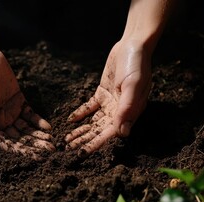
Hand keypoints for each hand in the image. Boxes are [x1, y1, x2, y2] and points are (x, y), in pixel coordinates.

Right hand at [0, 47, 54, 158]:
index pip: (5, 142)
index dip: (19, 151)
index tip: (32, 157)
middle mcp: (1, 122)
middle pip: (19, 138)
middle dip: (33, 146)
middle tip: (49, 153)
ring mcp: (11, 112)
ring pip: (27, 129)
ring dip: (39, 137)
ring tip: (52, 145)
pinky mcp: (20, 102)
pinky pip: (31, 114)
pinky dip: (39, 122)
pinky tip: (49, 128)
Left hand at [65, 40, 151, 157]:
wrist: (132, 45)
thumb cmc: (136, 65)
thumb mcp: (132, 86)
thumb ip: (127, 109)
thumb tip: (123, 134)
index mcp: (129, 113)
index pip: (110, 133)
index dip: (95, 144)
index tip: (81, 154)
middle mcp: (120, 111)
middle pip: (99, 130)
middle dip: (84, 140)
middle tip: (67, 150)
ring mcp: (111, 102)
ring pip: (93, 121)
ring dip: (80, 130)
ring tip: (66, 139)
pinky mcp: (103, 93)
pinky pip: (90, 107)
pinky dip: (80, 114)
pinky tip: (70, 120)